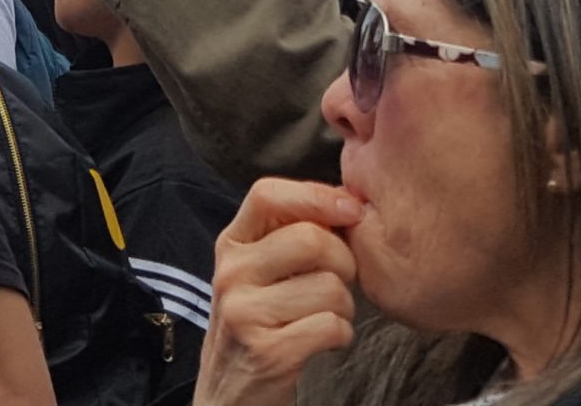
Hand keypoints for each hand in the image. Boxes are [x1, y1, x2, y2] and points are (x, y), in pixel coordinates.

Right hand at [201, 178, 363, 405]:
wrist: (231, 392)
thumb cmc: (258, 322)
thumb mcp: (257, 271)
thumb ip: (289, 234)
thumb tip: (347, 202)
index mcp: (231, 244)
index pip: (267, 194)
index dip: (316, 195)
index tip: (349, 209)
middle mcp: (231, 273)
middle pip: (311, 239)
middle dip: (344, 262)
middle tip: (338, 281)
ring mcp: (245, 313)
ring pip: (331, 287)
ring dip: (345, 307)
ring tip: (325, 316)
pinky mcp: (268, 351)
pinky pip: (332, 326)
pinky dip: (342, 336)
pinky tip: (324, 340)